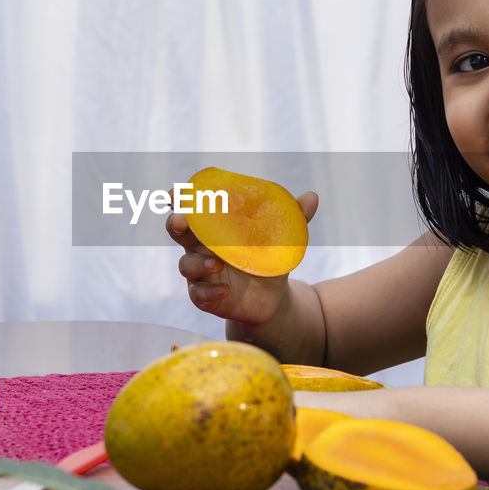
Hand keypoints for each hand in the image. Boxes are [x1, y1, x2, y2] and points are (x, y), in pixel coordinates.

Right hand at [167, 191, 317, 324]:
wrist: (272, 298)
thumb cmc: (268, 259)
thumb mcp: (281, 239)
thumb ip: (293, 218)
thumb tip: (312, 197)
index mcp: (215, 227)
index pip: (193, 208)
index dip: (182, 199)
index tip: (178, 192)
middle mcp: (201, 247)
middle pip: (178, 232)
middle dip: (176, 223)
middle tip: (181, 220)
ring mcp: (200, 273)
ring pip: (185, 265)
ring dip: (198, 262)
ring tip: (217, 263)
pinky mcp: (205, 296)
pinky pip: (198, 294)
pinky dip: (209, 291)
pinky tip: (225, 290)